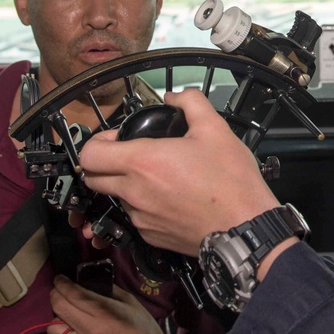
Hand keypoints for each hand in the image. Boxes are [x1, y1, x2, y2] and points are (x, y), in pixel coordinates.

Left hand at [48, 276, 180, 333]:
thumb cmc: (144, 331)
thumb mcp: (132, 304)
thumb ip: (110, 291)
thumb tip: (90, 282)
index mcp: (107, 314)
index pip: (74, 294)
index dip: (62, 283)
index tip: (60, 278)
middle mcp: (91, 332)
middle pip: (59, 307)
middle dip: (56, 294)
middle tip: (60, 291)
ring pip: (53, 327)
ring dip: (58, 317)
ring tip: (68, 314)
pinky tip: (71, 330)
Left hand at [79, 89, 278, 254]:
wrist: (245, 227)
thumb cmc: (231, 180)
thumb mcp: (215, 128)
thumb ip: (190, 102)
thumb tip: (174, 96)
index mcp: (143, 161)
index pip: (89, 154)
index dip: (97, 142)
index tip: (118, 138)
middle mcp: (133, 192)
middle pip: (92, 178)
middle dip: (103, 164)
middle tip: (131, 155)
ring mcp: (140, 218)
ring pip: (115, 197)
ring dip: (125, 185)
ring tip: (157, 177)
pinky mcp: (150, 237)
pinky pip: (135, 217)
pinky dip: (143, 206)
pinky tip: (170, 198)